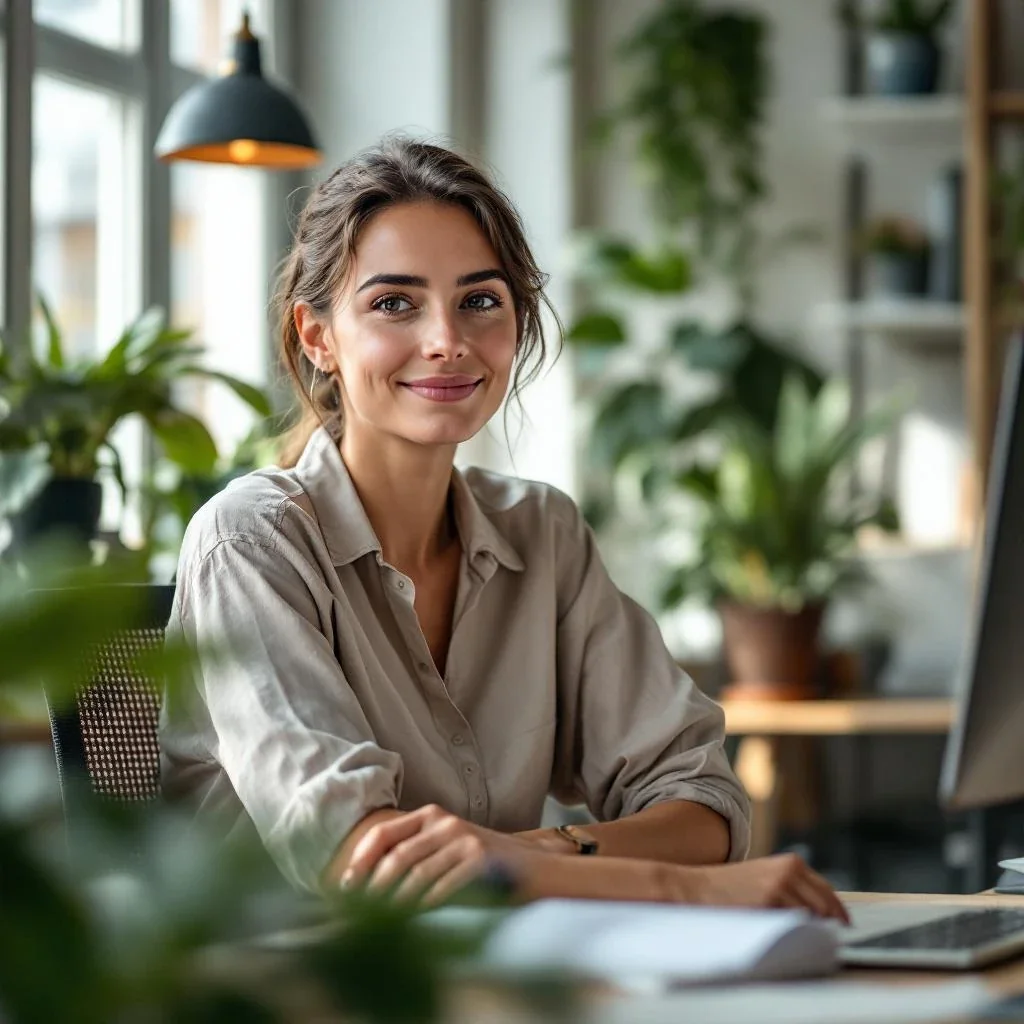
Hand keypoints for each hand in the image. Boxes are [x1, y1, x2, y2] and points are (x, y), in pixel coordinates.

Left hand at [341, 804, 542, 906]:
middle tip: (357, 911)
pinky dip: (425, 907)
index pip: (383, 833)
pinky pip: (443, 888)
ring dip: (395, 903)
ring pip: (417, 874)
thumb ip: (414, 851)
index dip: (360, 860)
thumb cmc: (481, 862)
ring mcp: (464, 839)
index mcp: (431, 815)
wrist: (533, 866)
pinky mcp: (480, 860)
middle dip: (372, 887)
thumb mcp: (446, 845)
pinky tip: (415, 920)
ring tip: (380, 922)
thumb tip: (368, 880)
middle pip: (396, 856)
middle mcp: (445, 823)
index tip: (344, 886)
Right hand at [667, 853, 849, 921]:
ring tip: (802, 938)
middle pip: (826, 905)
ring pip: (812, 917)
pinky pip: (793, 924)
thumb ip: (792, 885)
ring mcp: (780, 887)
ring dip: (811, 930)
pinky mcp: (769, 903)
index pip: (827, 891)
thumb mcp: (765, 875)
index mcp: (791, 863)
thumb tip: (823, 912)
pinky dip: (795, 933)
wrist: (698, 888)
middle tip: (829, 939)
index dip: (838, 911)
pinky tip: (788, 936)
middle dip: (829, 923)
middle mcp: (789, 871)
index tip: (843, 926)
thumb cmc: (731, 886)